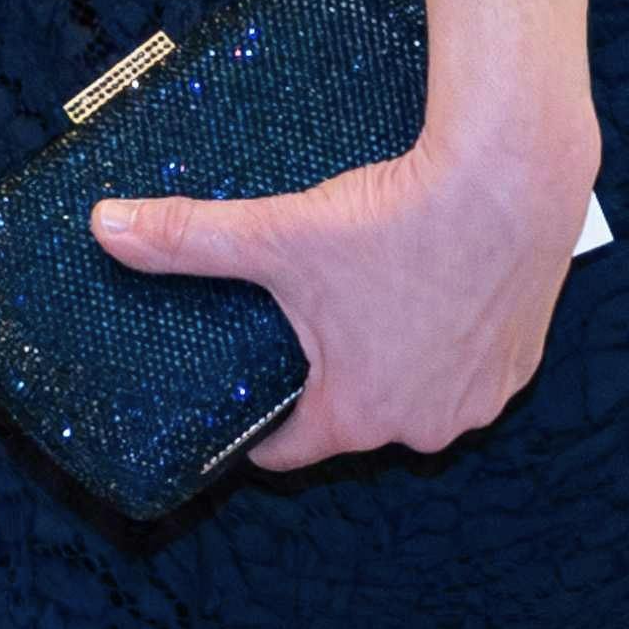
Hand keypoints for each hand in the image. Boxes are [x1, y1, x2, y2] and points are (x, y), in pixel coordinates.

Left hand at [90, 107, 598, 471]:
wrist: (512, 177)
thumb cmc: (403, 216)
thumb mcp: (278, 233)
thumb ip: (188, 239)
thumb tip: (108, 228)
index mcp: (359, 414)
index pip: (290, 450)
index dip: (258, 425)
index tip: (242, 396)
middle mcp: (425, 424)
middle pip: (356, 416)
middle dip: (329, 378)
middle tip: (307, 319)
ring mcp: (481, 397)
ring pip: (417, 392)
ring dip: (393, 360)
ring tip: (369, 298)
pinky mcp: (521, 361)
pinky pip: (469, 365)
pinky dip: (448, 339)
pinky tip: (431, 290)